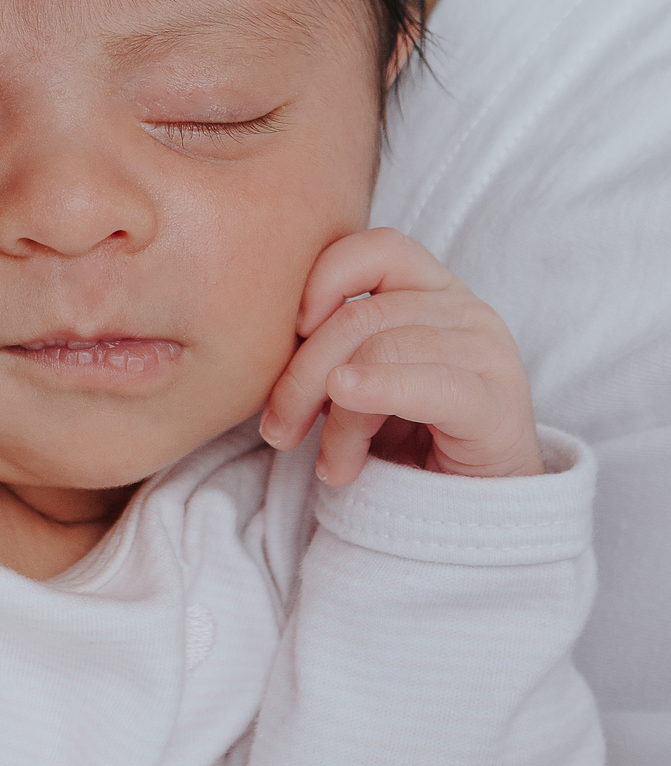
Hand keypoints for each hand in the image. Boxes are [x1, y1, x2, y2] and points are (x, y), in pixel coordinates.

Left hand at [259, 229, 543, 487]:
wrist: (480, 515)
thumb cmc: (412, 444)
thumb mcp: (361, 384)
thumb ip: (332, 349)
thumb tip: (267, 344)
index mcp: (433, 292)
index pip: (375, 250)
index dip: (323, 279)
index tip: (290, 333)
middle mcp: (466, 311)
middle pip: (362, 314)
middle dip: (303, 375)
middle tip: (278, 431)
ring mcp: (488, 354)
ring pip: (382, 351)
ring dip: (337, 416)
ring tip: (330, 464)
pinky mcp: (498, 406)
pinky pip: (429, 385)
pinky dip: (378, 393)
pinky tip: (346, 417)